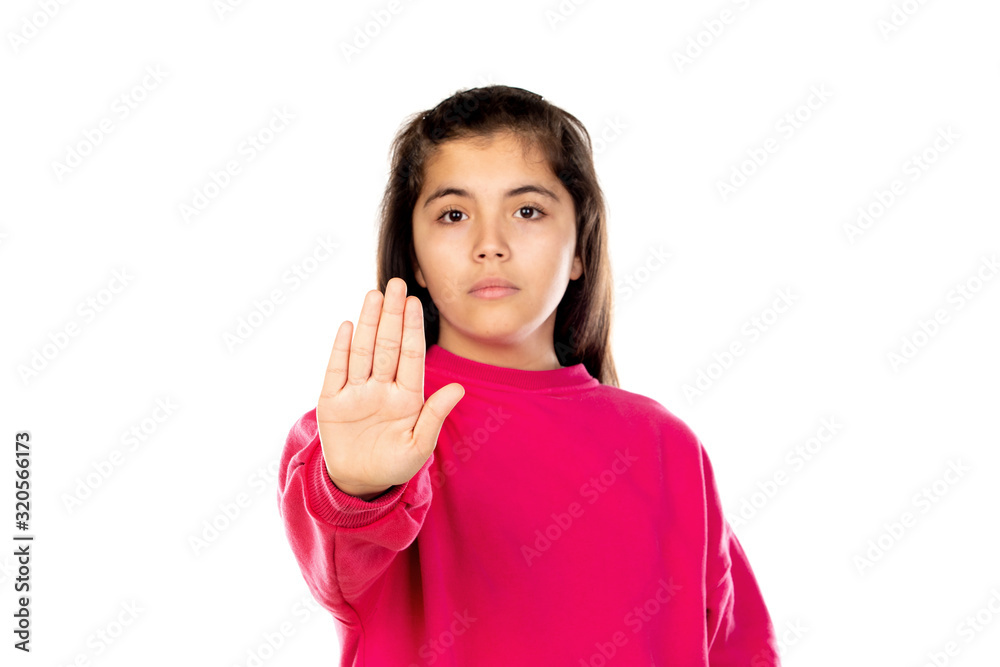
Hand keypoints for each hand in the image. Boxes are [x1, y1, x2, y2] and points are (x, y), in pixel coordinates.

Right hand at [317, 277, 464, 499]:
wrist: (358, 485)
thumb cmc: (393, 466)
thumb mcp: (418, 446)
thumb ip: (435, 416)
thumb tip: (459, 388)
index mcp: (406, 396)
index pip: (410, 355)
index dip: (411, 329)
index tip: (415, 303)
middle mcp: (381, 388)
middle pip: (387, 345)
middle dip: (391, 315)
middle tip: (396, 284)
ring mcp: (356, 392)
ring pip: (363, 351)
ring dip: (368, 323)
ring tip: (374, 295)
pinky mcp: (332, 401)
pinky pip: (337, 371)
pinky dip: (342, 349)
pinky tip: (348, 326)